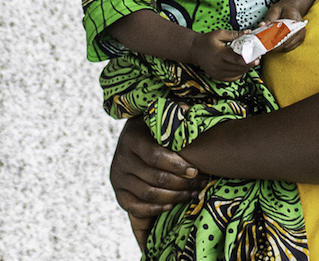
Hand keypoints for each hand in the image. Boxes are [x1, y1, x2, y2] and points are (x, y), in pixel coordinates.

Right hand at [110, 117, 204, 248]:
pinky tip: (172, 205)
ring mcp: (118, 177)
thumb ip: (173, 111)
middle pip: (154, 178)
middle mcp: (121, 158)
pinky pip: (136, 207)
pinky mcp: (119, 193)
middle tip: (200, 183)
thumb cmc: (154, 126)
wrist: (133, 140)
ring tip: (193, 193)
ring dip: (174, 196)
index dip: (177, 165)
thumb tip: (186, 109)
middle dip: (181, 183)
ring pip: (148, 194)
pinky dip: (155, 209)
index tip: (195, 170)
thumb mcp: (160, 115)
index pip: (154, 156)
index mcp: (132, 137)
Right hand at [189, 30, 256, 80]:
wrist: (194, 50)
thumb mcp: (220, 34)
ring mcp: (217, 73)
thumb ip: (235, 34)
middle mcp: (218, 66)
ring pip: (237, 74)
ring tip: (251, 61)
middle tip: (258, 58)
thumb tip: (249, 33)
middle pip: (239, 68)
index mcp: (219, 55)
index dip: (249, 59)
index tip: (257, 56)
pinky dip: (239, 73)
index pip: (237, 60)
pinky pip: (232, 78)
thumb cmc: (207, 40)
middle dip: (250, 64)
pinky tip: (241, 66)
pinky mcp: (217, 77)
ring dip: (246, 68)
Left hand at [259, 4, 307, 52]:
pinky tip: (276, 43)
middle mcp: (300, 29)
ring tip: (269, 44)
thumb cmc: (283, 8)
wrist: (292, 8)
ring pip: (287, 47)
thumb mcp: (275, 10)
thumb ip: (269, 18)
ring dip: (278, 47)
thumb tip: (261, 25)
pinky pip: (289, 47)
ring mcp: (301, 35)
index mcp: (294, 21)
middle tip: (264, 45)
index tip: (266, 43)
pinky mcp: (300, 39)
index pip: (285, 34)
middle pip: (286, 43)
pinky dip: (282, 47)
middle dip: (275, 45)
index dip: (275, 40)